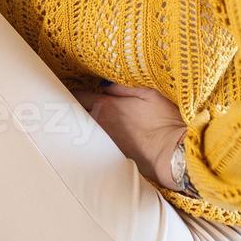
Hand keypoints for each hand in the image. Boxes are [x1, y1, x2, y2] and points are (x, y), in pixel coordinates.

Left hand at [73, 81, 188, 191]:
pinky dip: (89, 140)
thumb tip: (106, 85)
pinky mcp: (108, 155)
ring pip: (82, 130)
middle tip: (68, 107)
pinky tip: (90, 140)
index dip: (72, 93)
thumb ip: (124, 88)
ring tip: (76, 122)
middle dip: (71, 110)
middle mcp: (99, 122)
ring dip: (79, 125)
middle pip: (74, 114)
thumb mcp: (149, 94)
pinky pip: (92, 144)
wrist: (172, 154)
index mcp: (106, 104)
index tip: (69, 91)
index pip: (78, 96)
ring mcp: (102, 140)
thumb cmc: (165, 121)